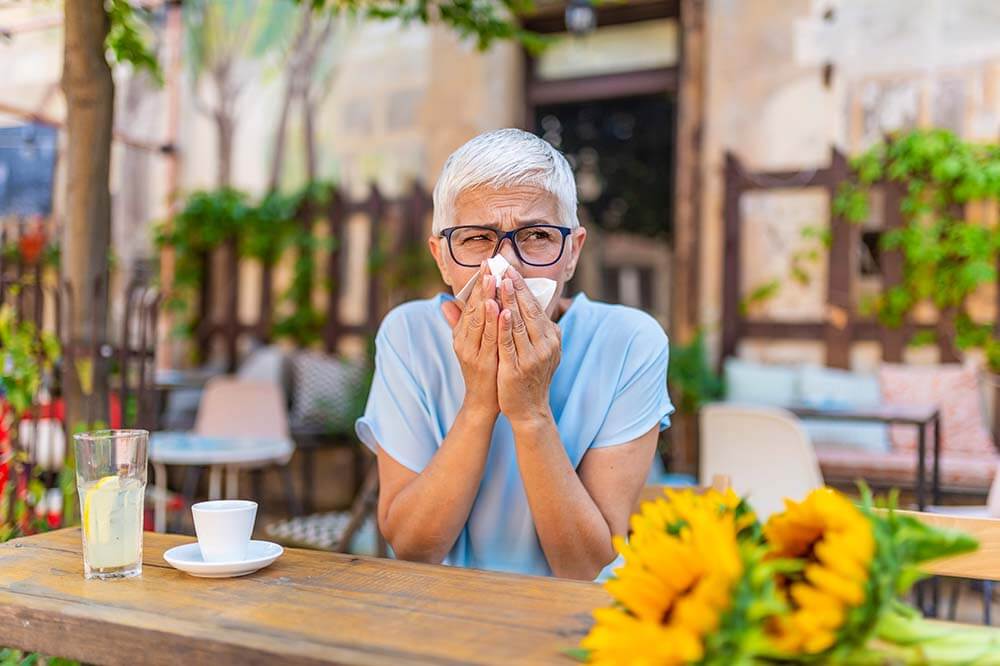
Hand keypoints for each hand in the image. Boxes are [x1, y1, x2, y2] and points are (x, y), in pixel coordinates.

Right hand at [441, 263, 500, 416]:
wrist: (483, 402)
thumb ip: (460, 323)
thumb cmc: (482, 370)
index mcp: (461, 335)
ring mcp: (473, 352)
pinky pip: (490, 339)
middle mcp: (464, 341)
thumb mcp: (469, 344)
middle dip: (482, 286)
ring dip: (487, 298)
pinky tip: (500, 308)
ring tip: (494, 279)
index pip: (469, 304)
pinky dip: (494, 323)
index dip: (478, 284)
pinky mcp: (483, 363)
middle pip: (473, 308)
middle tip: (490, 265)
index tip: (486, 264)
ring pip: (480, 321)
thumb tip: (446, 303)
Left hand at [496, 267, 560, 425]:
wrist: (529, 409)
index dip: (522, 287)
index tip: (510, 269)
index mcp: (550, 337)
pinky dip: (505, 326)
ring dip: (509, 300)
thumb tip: (528, 306)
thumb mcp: (539, 349)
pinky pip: (510, 343)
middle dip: (515, 287)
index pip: (535, 306)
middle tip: (504, 267)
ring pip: (519, 323)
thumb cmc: (531, 376)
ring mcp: (533, 357)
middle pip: (529, 310)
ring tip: (500, 281)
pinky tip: (499, 311)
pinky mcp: (518, 368)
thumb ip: (536, 327)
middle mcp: (546, 344)